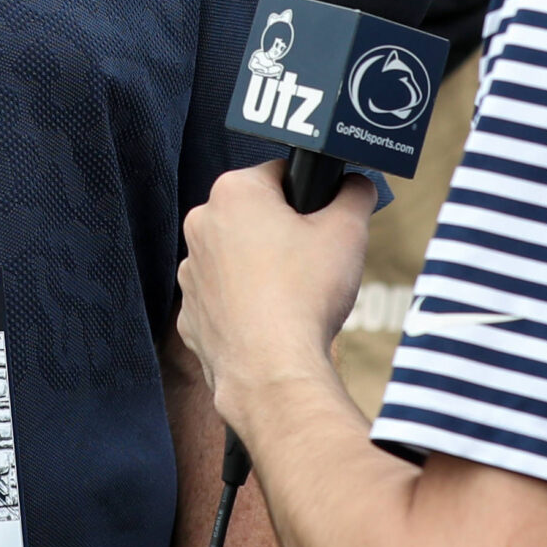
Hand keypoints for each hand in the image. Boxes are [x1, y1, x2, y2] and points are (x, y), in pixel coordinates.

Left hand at [176, 160, 373, 436]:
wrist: (272, 372)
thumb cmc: (306, 295)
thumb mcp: (348, 231)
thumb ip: (355, 193)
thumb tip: (356, 183)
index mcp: (233, 192)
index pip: (280, 174)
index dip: (311, 197)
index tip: (325, 223)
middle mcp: (201, 225)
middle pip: (256, 216)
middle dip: (286, 233)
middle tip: (316, 261)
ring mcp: (190, 272)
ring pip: (239, 258)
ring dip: (264, 269)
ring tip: (296, 297)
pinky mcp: (189, 314)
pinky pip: (225, 299)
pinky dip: (247, 306)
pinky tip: (273, 324)